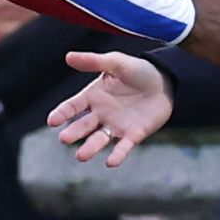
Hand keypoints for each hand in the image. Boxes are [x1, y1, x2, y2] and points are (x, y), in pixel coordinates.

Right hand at [49, 51, 173, 166]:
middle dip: (74, 132)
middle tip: (64, 138)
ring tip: (81, 156)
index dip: (62, 113)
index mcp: (93, 97)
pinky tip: (110, 162)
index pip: (73, 107)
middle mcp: (101, 114)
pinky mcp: (133, 135)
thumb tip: (68, 57)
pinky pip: (123, 147)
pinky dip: (117, 155)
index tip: (52, 121)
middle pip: (83, 125)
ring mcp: (116, 126)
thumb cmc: (138, 71)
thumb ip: (93, 62)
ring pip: (99, 139)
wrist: (166, 81)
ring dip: (90, 148)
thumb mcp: (116, 62)